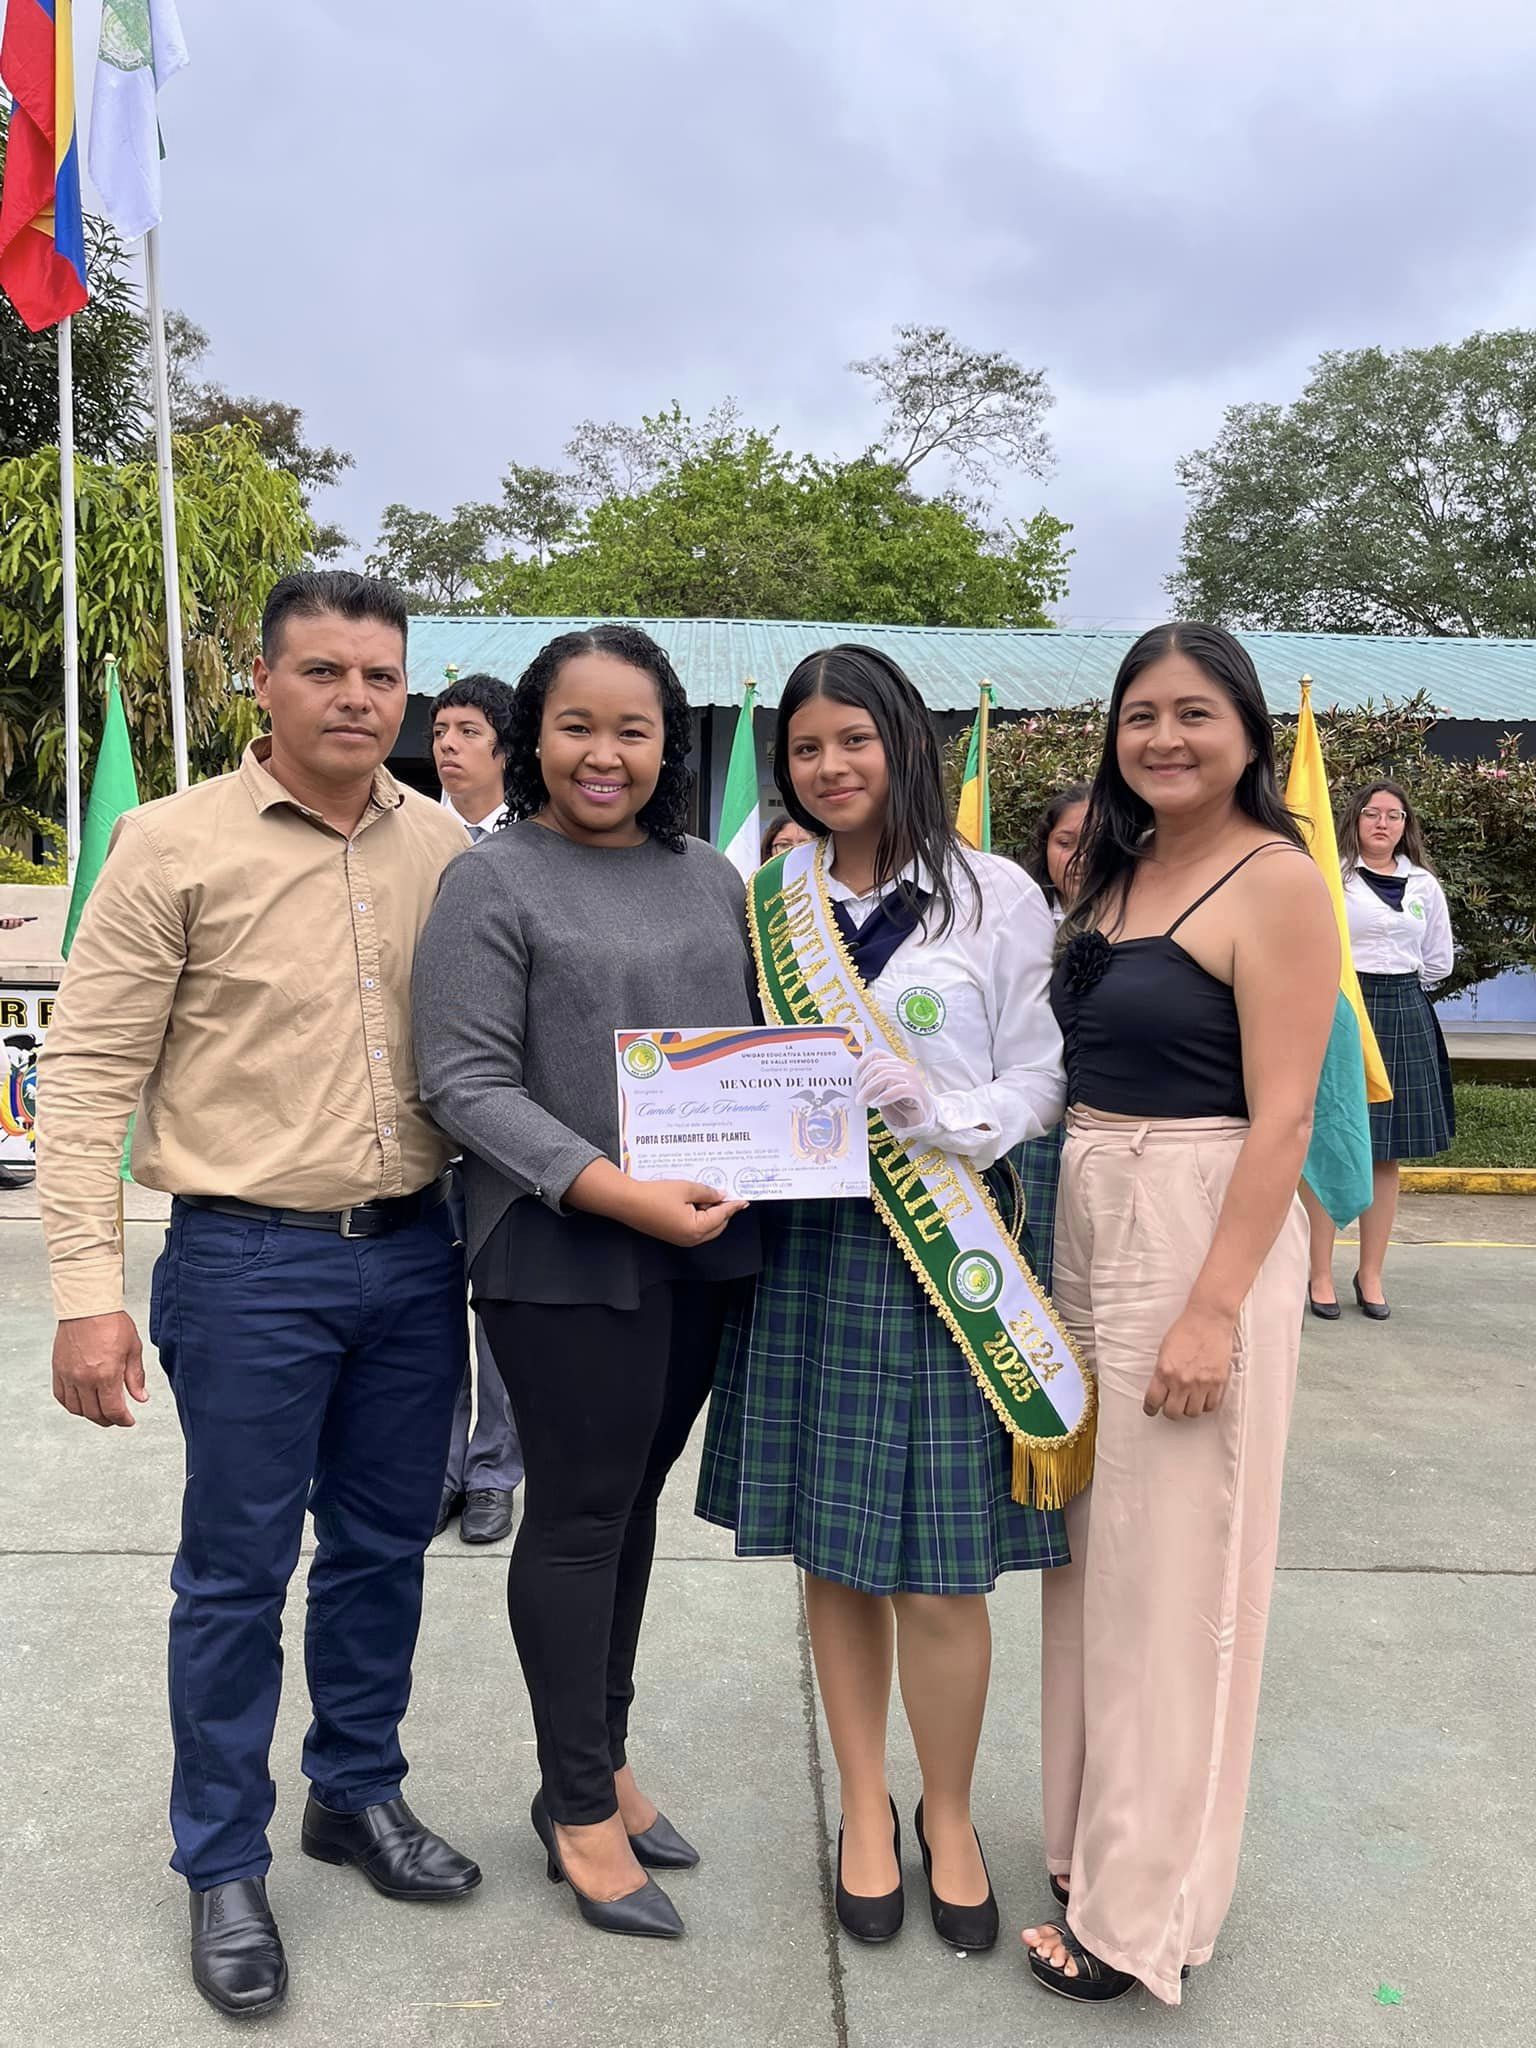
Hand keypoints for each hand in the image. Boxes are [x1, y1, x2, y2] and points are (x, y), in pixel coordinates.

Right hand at [52, 1312, 148, 1427]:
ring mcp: (68, 1375)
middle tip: (117, 1419)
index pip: (113, 1410)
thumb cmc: (111, 1322)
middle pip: (94, 1413)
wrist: (87, 1306)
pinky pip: (61, 1396)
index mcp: (106, 1374)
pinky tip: (82, 1402)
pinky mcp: (58, 1370)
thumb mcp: (133, 1349)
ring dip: (90, 1414)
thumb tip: (141, 1397)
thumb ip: (135, 1377)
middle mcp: (84, 1379)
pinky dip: (72, 1404)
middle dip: (108, 1420)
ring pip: (76, 1408)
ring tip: (101, 1411)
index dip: (123, 1420)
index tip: (129, 1421)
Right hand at [621, 1179, 749, 1248]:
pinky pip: (695, 1228)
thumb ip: (708, 1193)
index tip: (744, 1199)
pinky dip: (700, 1216)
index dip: (733, 1205)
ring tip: (707, 1194)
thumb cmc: (655, 1195)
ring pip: (707, 1228)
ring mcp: (682, 1239)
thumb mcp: (686, 1188)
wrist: (628, 1202)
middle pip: (717, 1225)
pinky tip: (696, 1201)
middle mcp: (691, 1238)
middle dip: (723, 1210)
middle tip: (725, 1193)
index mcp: (696, 1228)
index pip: (722, 1215)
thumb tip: (721, 1196)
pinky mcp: (674, 1236)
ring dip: (711, 1213)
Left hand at [855, 1049, 935, 1135]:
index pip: (876, 1054)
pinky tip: (877, 1104)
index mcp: (896, 1064)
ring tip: (865, 1102)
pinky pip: (898, 1089)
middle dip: (863, 1082)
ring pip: (885, 1076)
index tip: (854, 1080)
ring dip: (870, 1090)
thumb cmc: (902, 1105)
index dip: (861, 1065)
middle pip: (877, 1066)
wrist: (923, 1119)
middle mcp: (904, 1068)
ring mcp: (912, 1078)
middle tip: (858, 1097)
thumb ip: (873, 1084)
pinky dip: (884, 1096)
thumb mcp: (884, 1092)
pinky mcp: (917, 1092)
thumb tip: (854, 1083)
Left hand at [1142, 1302, 1237, 1419]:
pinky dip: (1205, 1404)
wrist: (1208, 1319)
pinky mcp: (1217, 1382)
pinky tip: (1203, 1397)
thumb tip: (1161, 1387)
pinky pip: (1210, 1405)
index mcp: (1164, 1371)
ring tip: (1189, 1400)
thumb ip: (1162, 1371)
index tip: (1152, 1409)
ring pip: (1192, 1413)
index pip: (1153, 1401)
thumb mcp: (1164, 1350)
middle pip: (1173, 1413)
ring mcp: (1200, 1383)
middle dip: (1170, 1411)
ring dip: (1189, 1408)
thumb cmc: (1187, 1329)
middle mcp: (1182, 1381)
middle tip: (1172, 1405)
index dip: (1151, 1408)